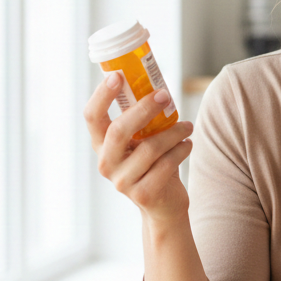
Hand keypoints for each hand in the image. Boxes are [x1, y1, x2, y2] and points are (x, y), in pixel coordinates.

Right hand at [83, 72, 193, 222]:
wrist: (164, 205)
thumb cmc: (154, 163)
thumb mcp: (142, 140)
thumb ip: (142, 119)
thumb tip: (156, 84)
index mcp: (102, 145)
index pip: (92, 117)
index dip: (101, 95)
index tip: (117, 75)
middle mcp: (106, 163)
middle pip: (119, 130)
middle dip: (144, 109)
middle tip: (165, 95)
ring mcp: (123, 181)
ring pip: (150, 148)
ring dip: (174, 132)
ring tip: (188, 127)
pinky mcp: (144, 193)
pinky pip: (166, 165)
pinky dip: (181, 150)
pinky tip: (188, 145)